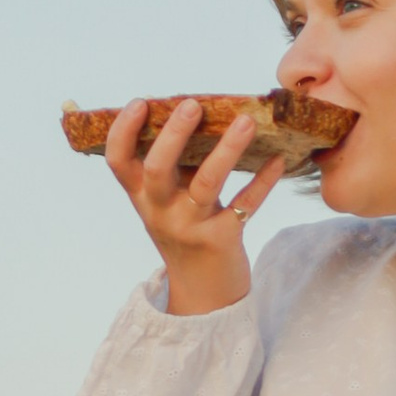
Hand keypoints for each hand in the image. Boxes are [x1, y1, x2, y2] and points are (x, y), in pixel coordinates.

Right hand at [105, 101, 285, 314]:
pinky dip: (263, 181)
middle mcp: (160, 211)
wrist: (203, 293)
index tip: (140, 102)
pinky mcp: (223, 238)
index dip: (123, 130)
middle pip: (158, 169)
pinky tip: (277, 160)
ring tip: (246, 121)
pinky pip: (245, 204)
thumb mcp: (166, 203)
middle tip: (192, 105)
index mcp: (141, 197)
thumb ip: (172, 167)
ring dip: (228, 149)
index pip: (118, 161)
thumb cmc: (185, 231)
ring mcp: (191, 226)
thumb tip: (194, 112)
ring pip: (207, 183)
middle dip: (173, 135)